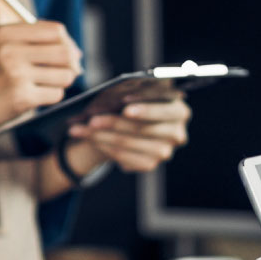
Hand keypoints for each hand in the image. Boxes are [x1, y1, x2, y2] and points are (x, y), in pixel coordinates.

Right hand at [0, 21, 81, 142]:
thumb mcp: (0, 49)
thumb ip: (34, 43)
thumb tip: (76, 52)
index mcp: (6, 33)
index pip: (56, 31)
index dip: (68, 44)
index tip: (67, 55)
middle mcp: (11, 50)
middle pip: (65, 52)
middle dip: (70, 65)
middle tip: (61, 74)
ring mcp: (16, 74)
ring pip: (65, 75)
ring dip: (61, 83)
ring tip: (43, 86)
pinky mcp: (22, 97)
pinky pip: (56, 95)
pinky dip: (50, 98)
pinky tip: (34, 98)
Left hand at [67, 92, 190, 171]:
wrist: (129, 127)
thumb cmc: (133, 104)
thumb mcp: (133, 96)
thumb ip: (129, 95)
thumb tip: (108, 98)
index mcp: (179, 109)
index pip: (164, 109)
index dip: (145, 107)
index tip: (124, 103)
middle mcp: (176, 132)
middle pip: (144, 128)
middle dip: (115, 122)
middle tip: (92, 120)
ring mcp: (165, 151)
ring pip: (129, 143)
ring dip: (102, 135)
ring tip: (81, 128)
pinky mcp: (150, 164)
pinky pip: (124, 157)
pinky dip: (103, 146)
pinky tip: (89, 138)